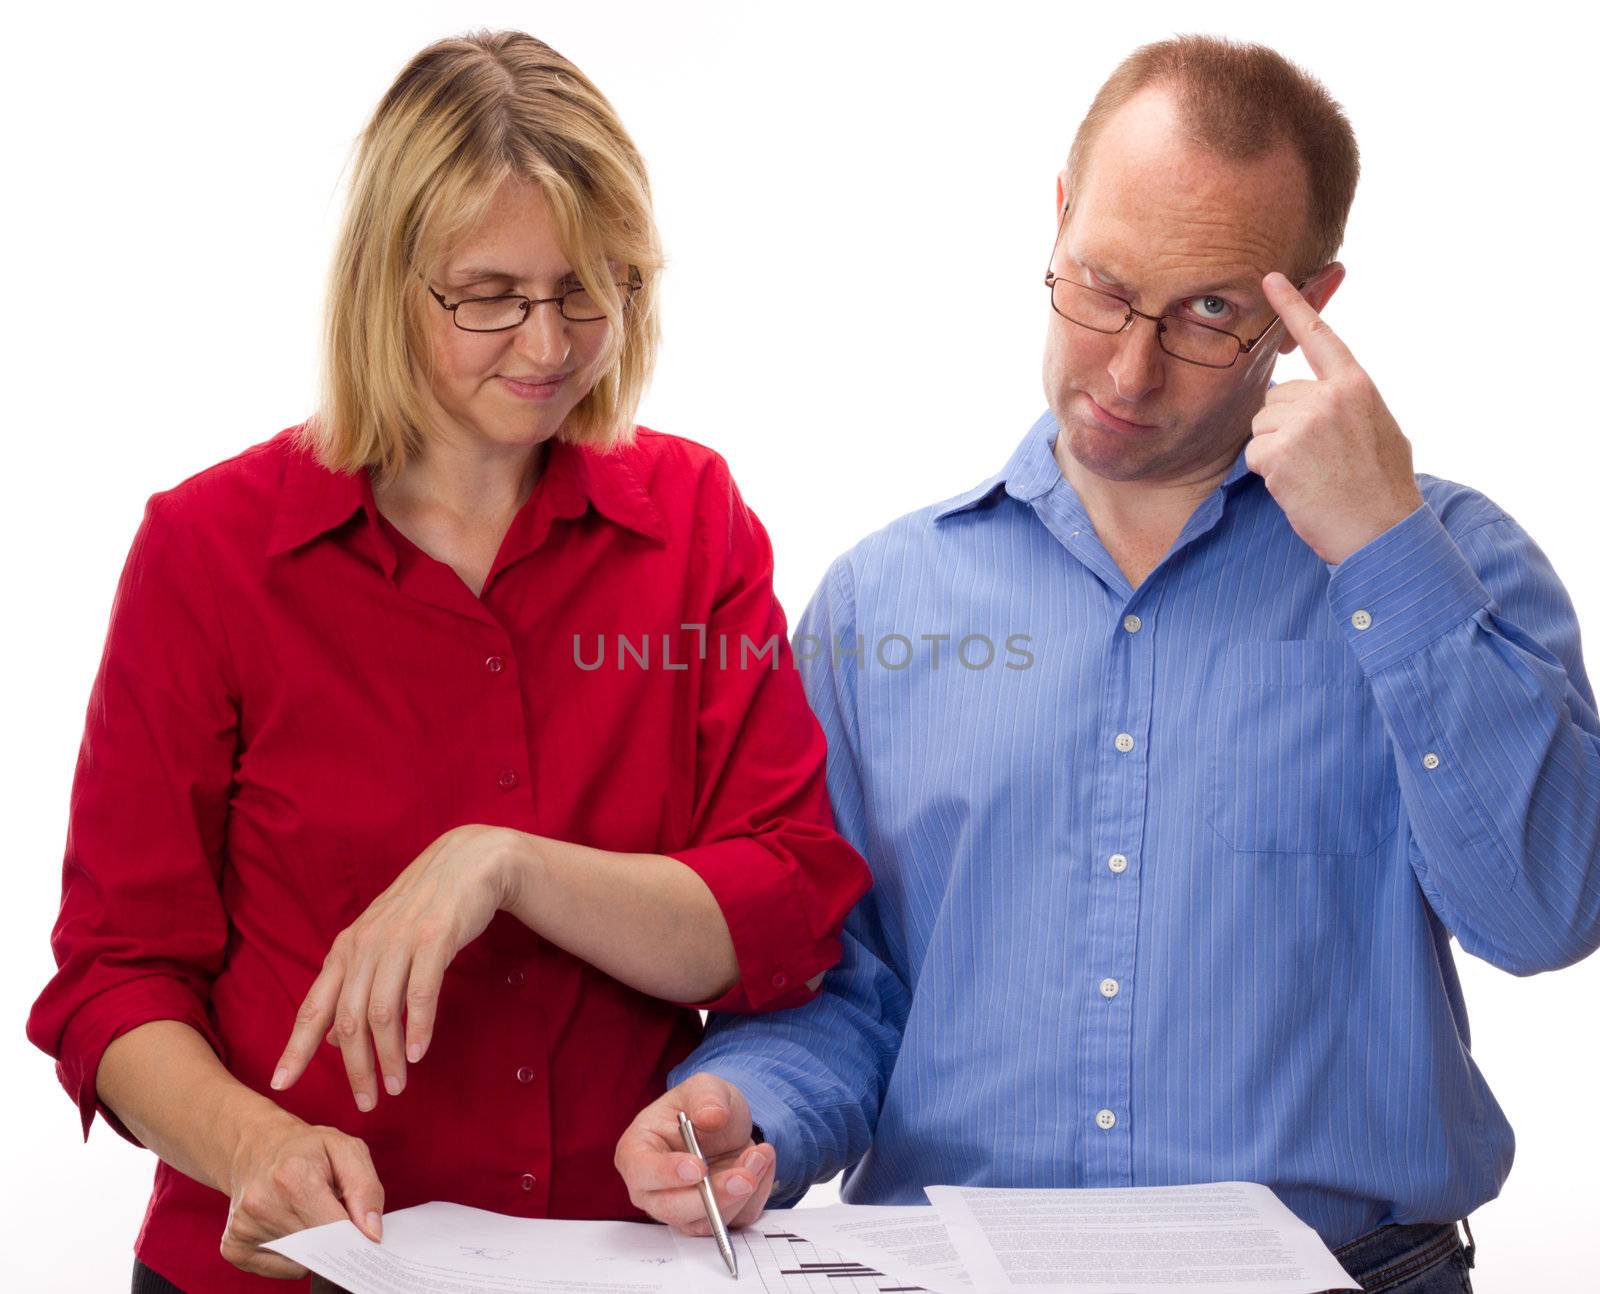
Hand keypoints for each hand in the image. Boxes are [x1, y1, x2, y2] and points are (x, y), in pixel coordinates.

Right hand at [222, 1110, 383, 1277]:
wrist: (256, 1147)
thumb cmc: (306, 1149)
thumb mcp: (346, 1149)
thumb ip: (366, 1189)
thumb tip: (372, 1233)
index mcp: (293, 1176)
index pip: (334, 1228)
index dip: (356, 1235)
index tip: (368, 1238)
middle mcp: (262, 1204)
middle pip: (318, 1247)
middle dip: (337, 1240)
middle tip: (340, 1219)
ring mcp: (244, 1228)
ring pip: (302, 1261)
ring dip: (315, 1246)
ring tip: (310, 1215)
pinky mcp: (234, 1246)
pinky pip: (282, 1268)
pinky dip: (295, 1256)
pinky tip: (293, 1228)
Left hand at [271, 824, 520, 1109]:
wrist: (464, 863)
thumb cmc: (422, 909)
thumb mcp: (380, 943)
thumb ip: (356, 986)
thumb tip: (336, 1039)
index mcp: (346, 950)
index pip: (313, 1007)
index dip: (296, 1048)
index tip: (281, 1084)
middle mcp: (364, 947)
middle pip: (347, 1020)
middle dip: (354, 1068)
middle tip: (365, 1103)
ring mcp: (398, 942)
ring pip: (382, 1012)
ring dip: (387, 1057)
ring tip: (396, 1087)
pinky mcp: (434, 939)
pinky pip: (420, 992)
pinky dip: (417, 1027)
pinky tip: (417, 1054)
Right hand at [615, 1072, 776, 1232]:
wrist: (727, 1124)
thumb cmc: (702, 1106)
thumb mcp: (705, 1087)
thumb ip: (706, 1098)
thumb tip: (711, 1117)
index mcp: (638, 1150)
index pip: (641, 1171)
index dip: (666, 1174)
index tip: (698, 1167)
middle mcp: (653, 1188)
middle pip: (671, 1209)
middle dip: (711, 1196)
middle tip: (743, 1177)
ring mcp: (681, 1209)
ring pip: (704, 1222)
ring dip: (739, 1196)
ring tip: (759, 1156)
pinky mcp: (711, 1219)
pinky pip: (734, 1222)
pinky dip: (754, 1197)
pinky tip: (761, 1164)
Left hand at [1248, 272, 1424, 565]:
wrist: (1381, 532)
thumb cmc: (1381, 489)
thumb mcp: (1379, 430)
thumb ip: (1348, 405)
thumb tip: (1324, 397)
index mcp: (1356, 386)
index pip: (1319, 337)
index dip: (1293, 307)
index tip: (1269, 279)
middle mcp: (1330, 396)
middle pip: (1276, 398)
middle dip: (1284, 428)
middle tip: (1317, 460)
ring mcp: (1304, 422)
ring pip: (1261, 425)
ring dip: (1274, 452)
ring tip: (1311, 473)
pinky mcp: (1280, 452)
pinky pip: (1253, 455)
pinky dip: (1267, 475)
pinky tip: (1298, 486)